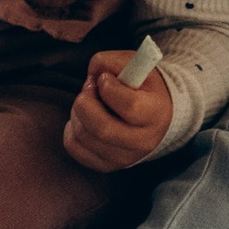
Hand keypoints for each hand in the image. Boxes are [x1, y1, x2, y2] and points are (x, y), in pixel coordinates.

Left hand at [64, 48, 176, 173]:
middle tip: (88, 90)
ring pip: (84, 137)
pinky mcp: (107, 165)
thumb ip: (111, 62)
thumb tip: (93, 76)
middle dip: (85, 103)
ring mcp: (125, 157)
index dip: (108, 88)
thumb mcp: (134, 65)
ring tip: (88, 103)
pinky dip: (71, 130)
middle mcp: (143, 141)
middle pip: (102, 128)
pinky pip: (75, 148)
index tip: (104, 78)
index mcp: (156, 113)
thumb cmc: (142, 86)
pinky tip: (83, 120)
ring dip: (76, 113)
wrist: (154, 115)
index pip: (128, 106)